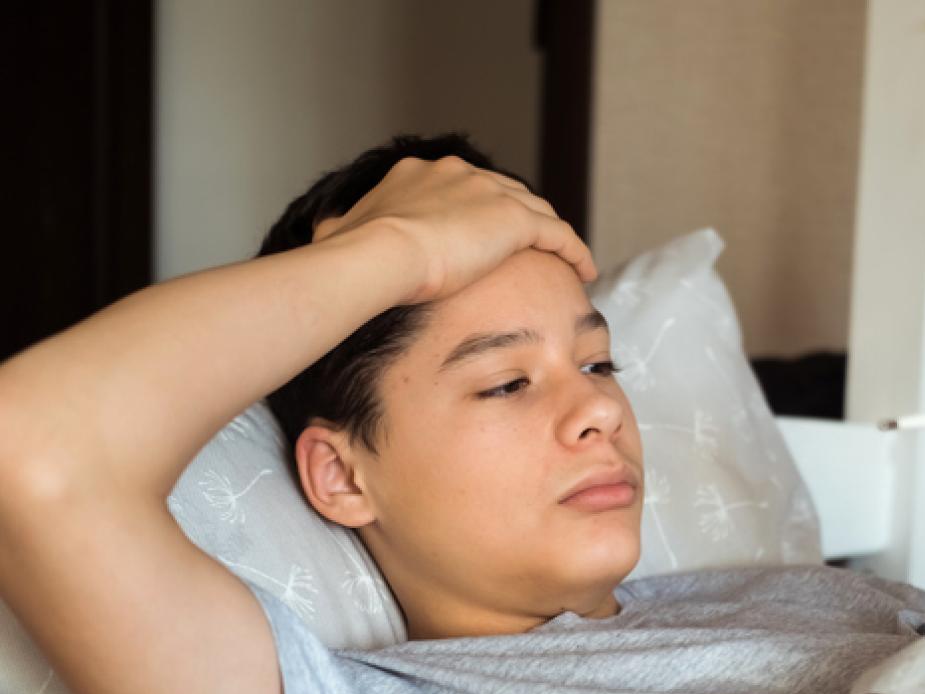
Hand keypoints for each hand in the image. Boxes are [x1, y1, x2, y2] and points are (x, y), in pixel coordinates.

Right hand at [312, 155, 597, 302]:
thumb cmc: (354, 253)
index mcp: (418, 174)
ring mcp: (489, 193)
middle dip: (519, 216)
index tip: (483, 234)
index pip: (462, 187)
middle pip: (503, 193)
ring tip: (565, 258)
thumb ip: (340, 232)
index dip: (478, 209)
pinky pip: (559, 234)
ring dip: (552, 234)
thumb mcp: (340, 233)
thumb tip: (322, 237)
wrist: (381, 255)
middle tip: (531, 245)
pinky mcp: (515, 220)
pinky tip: (585, 271)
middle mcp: (458, 174)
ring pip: (535, 211)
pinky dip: (574, 251)